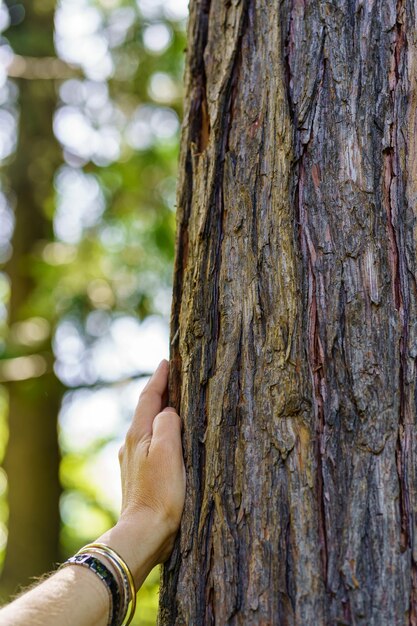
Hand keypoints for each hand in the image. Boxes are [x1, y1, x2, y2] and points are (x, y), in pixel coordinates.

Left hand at [97, 359, 185, 585]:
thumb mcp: (168, 452)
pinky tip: (167, 439)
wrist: (143, 533)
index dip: (159, 378)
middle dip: (159, 392)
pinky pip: (149, 444)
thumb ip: (167, 424)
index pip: (149, 397)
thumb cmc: (161, 494)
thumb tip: (168, 412)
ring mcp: (131, 461)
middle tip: (173, 377)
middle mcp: (130, 445)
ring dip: (159, 413)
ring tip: (174, 404)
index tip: (166, 361)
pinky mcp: (138, 476)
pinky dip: (159, 432)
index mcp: (138, 435)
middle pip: (146, 410)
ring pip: (147, 427)